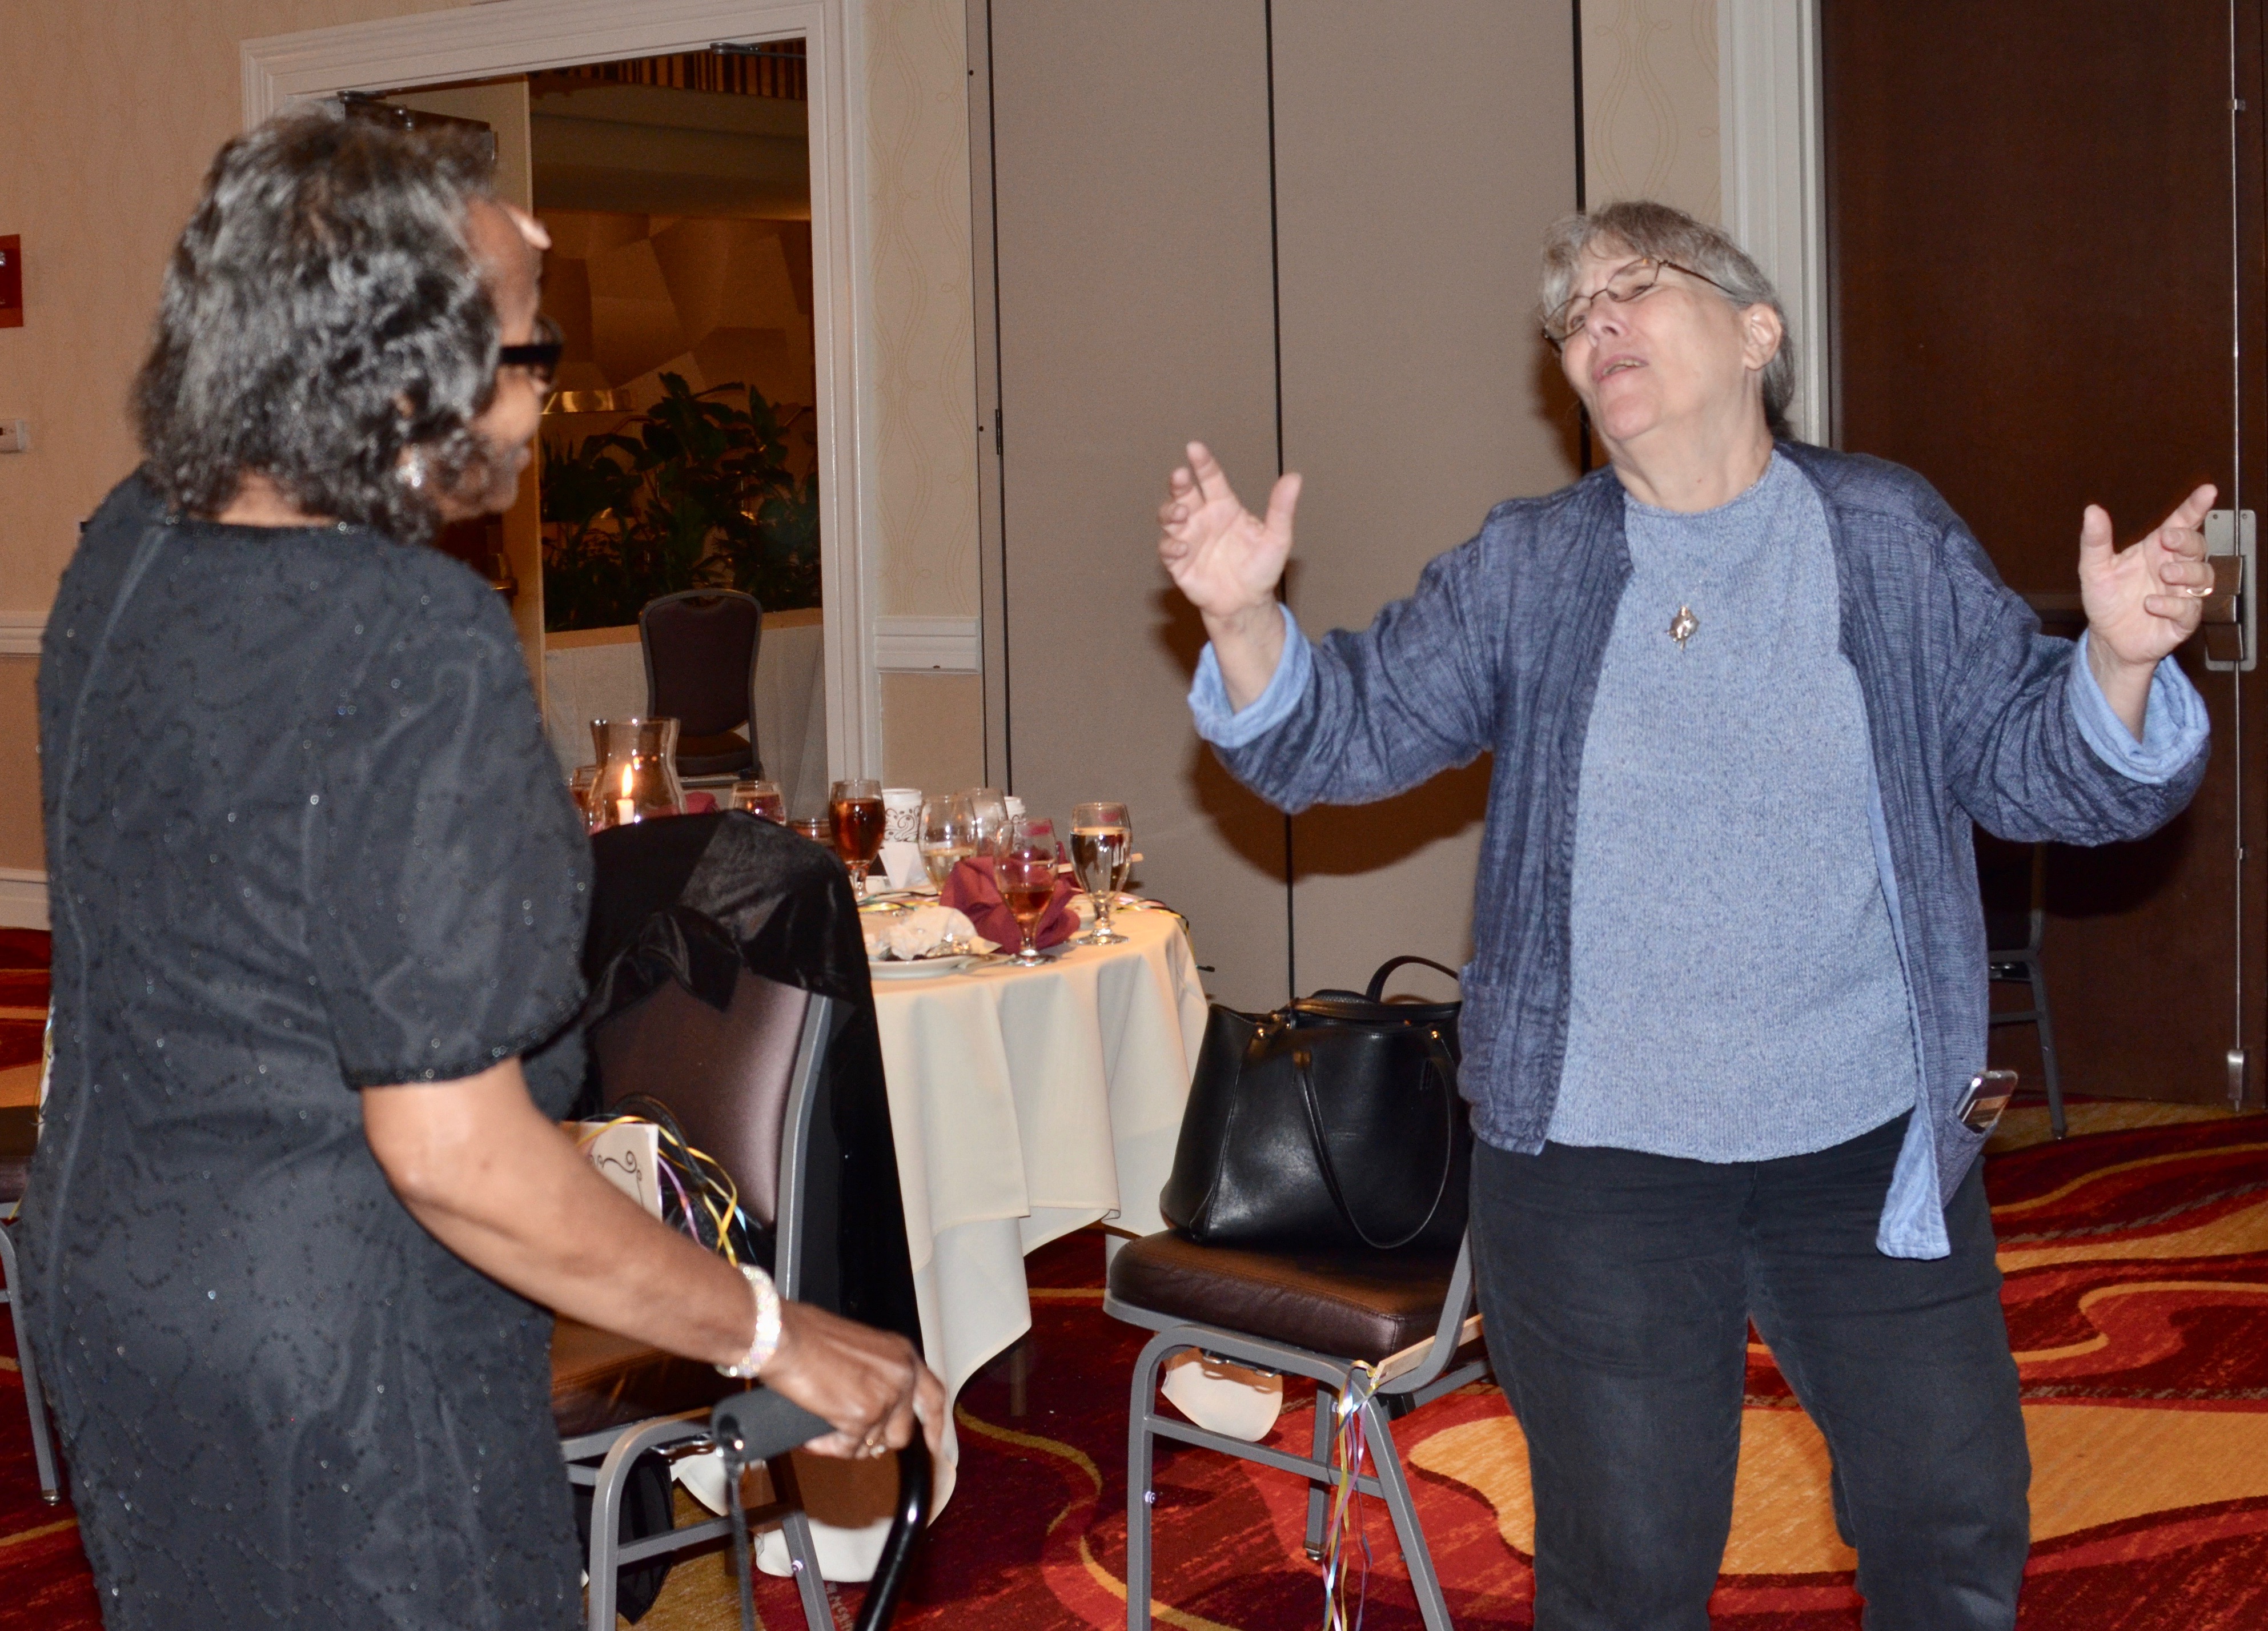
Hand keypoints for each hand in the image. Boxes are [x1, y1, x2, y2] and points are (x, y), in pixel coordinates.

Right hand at [759, 1299, 945, 1459]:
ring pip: (874, 1445)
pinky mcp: (863, 1416)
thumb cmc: (808, 1336)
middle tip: (849, 1439)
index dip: (936, 1425)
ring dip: (847, 1444)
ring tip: (823, 1431)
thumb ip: (876, 1376)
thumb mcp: (859, 1349)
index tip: (935, 1446)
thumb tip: (871, 1412)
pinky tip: (812, 1437)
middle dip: (875, 1441)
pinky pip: (849, 1449)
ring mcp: (886, 1397)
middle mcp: (902, 1375)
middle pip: (902, 1432)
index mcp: (902, 1355)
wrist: (785, 1337)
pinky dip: (828, 1447)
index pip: (934, 1396)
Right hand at [1158, 442, 1300, 621]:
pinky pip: (1167, 549)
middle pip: (1184, 494)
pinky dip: (1171, 546)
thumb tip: (1294, 477)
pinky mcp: (1179, 563)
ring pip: (1169, 517)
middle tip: (1180, 476)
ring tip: (1182, 514)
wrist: (1247, 604)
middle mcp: (1203, 519)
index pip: (1210, 479)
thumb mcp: (1277, 538)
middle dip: (1178, 483)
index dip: (1202, 463)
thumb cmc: (1261, 569)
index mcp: (1224, 507)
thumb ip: (1281, 509)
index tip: (1194, 448)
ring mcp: (1189, 539)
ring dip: (1170, 512)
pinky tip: (1183, 546)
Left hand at [2078, 484, 2215, 734]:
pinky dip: (2173, 604)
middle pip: (2197, 546)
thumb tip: (2092, 510)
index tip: (2207, 491)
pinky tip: (2152, 604)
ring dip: (2186, 572)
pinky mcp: (2182, 620)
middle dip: (2188, 540)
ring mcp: (2181, 594)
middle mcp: (2173, 568)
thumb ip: (2095, 541)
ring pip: (2203, 577)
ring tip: (2164, 573)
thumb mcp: (2094, 569)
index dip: (2195, 507)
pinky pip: (2189, 610)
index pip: (2181, 524)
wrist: (2107, 640)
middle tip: (2168, 540)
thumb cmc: (2106, 600)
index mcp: (2156, 551)